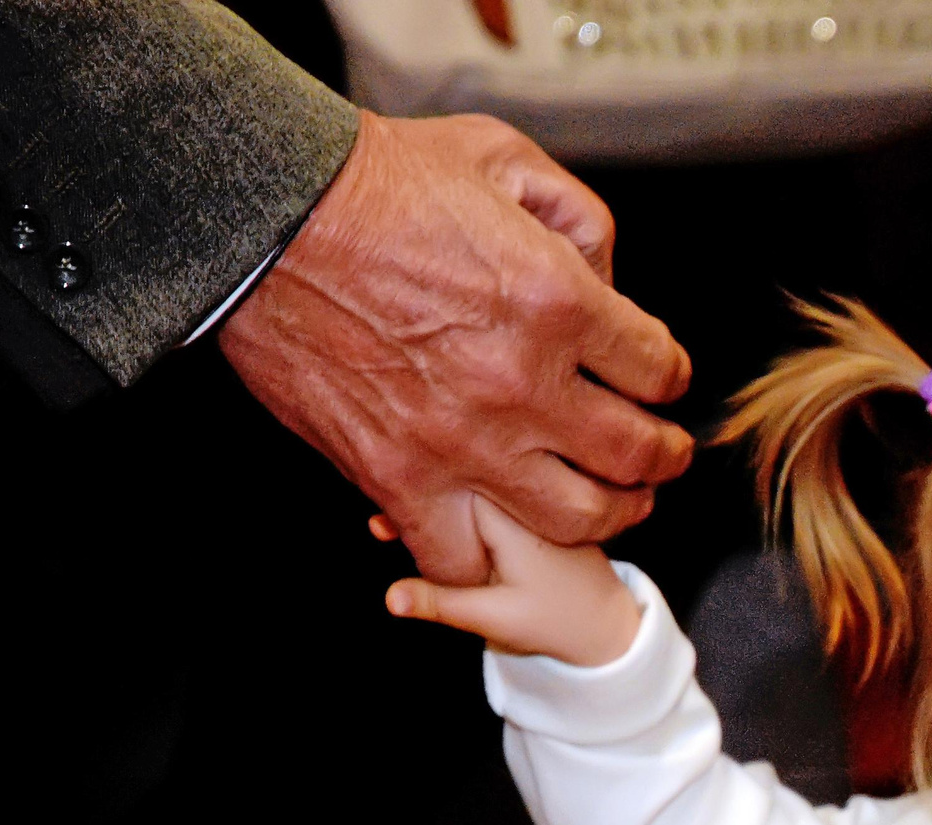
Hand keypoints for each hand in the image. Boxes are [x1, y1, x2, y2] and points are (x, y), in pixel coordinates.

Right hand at [220, 110, 694, 585]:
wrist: (262, 213)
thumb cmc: (373, 179)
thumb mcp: (500, 157)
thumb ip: (576, 216)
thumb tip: (609, 278)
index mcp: (558, 301)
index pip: (658, 368)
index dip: (668, 375)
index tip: (661, 378)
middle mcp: (523, 382)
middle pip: (635, 453)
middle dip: (664, 456)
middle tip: (665, 454)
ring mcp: (462, 441)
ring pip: (576, 517)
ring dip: (610, 514)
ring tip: (617, 502)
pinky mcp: (397, 477)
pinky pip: (462, 556)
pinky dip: (489, 559)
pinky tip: (504, 540)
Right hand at [385, 495, 641, 665]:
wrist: (602, 620)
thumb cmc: (553, 620)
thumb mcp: (494, 617)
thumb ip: (441, 602)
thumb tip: (390, 598)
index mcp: (518, 517)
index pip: (454, 486)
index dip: (414, 499)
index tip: (380, 528)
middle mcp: (528, 495)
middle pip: (459, 477)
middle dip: (418, 497)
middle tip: (379, 529)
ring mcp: (534, 492)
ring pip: (471, 479)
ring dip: (432, 497)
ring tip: (386, 530)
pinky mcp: (534, 499)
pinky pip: (487, 488)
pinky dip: (455, 501)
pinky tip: (420, 522)